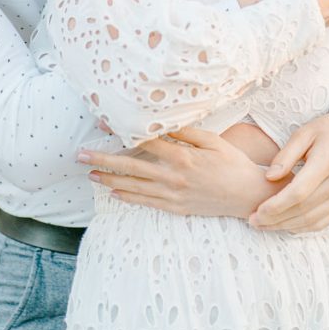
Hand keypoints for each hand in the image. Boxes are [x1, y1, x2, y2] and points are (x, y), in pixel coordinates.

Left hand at [77, 127, 282, 217]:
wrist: (248, 196)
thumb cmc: (232, 164)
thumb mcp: (213, 141)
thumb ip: (186, 132)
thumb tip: (162, 121)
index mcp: (182, 156)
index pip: (145, 142)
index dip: (122, 132)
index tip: (103, 126)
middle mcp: (173, 177)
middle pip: (131, 167)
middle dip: (103, 160)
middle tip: (81, 156)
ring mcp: (173, 195)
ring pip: (134, 187)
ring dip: (110, 180)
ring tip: (90, 174)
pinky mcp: (176, 208)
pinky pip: (147, 203)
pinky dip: (129, 198)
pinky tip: (114, 193)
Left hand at [249, 100, 328, 231]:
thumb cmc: (325, 129)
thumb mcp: (303, 133)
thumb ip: (285, 156)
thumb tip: (268, 178)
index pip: (298, 192)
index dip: (276, 206)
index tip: (256, 212)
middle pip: (304, 209)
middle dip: (276, 219)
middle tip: (253, 222)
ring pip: (313, 220)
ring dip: (286, 226)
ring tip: (264, 225)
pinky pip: (324, 222)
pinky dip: (302, 227)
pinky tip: (285, 225)